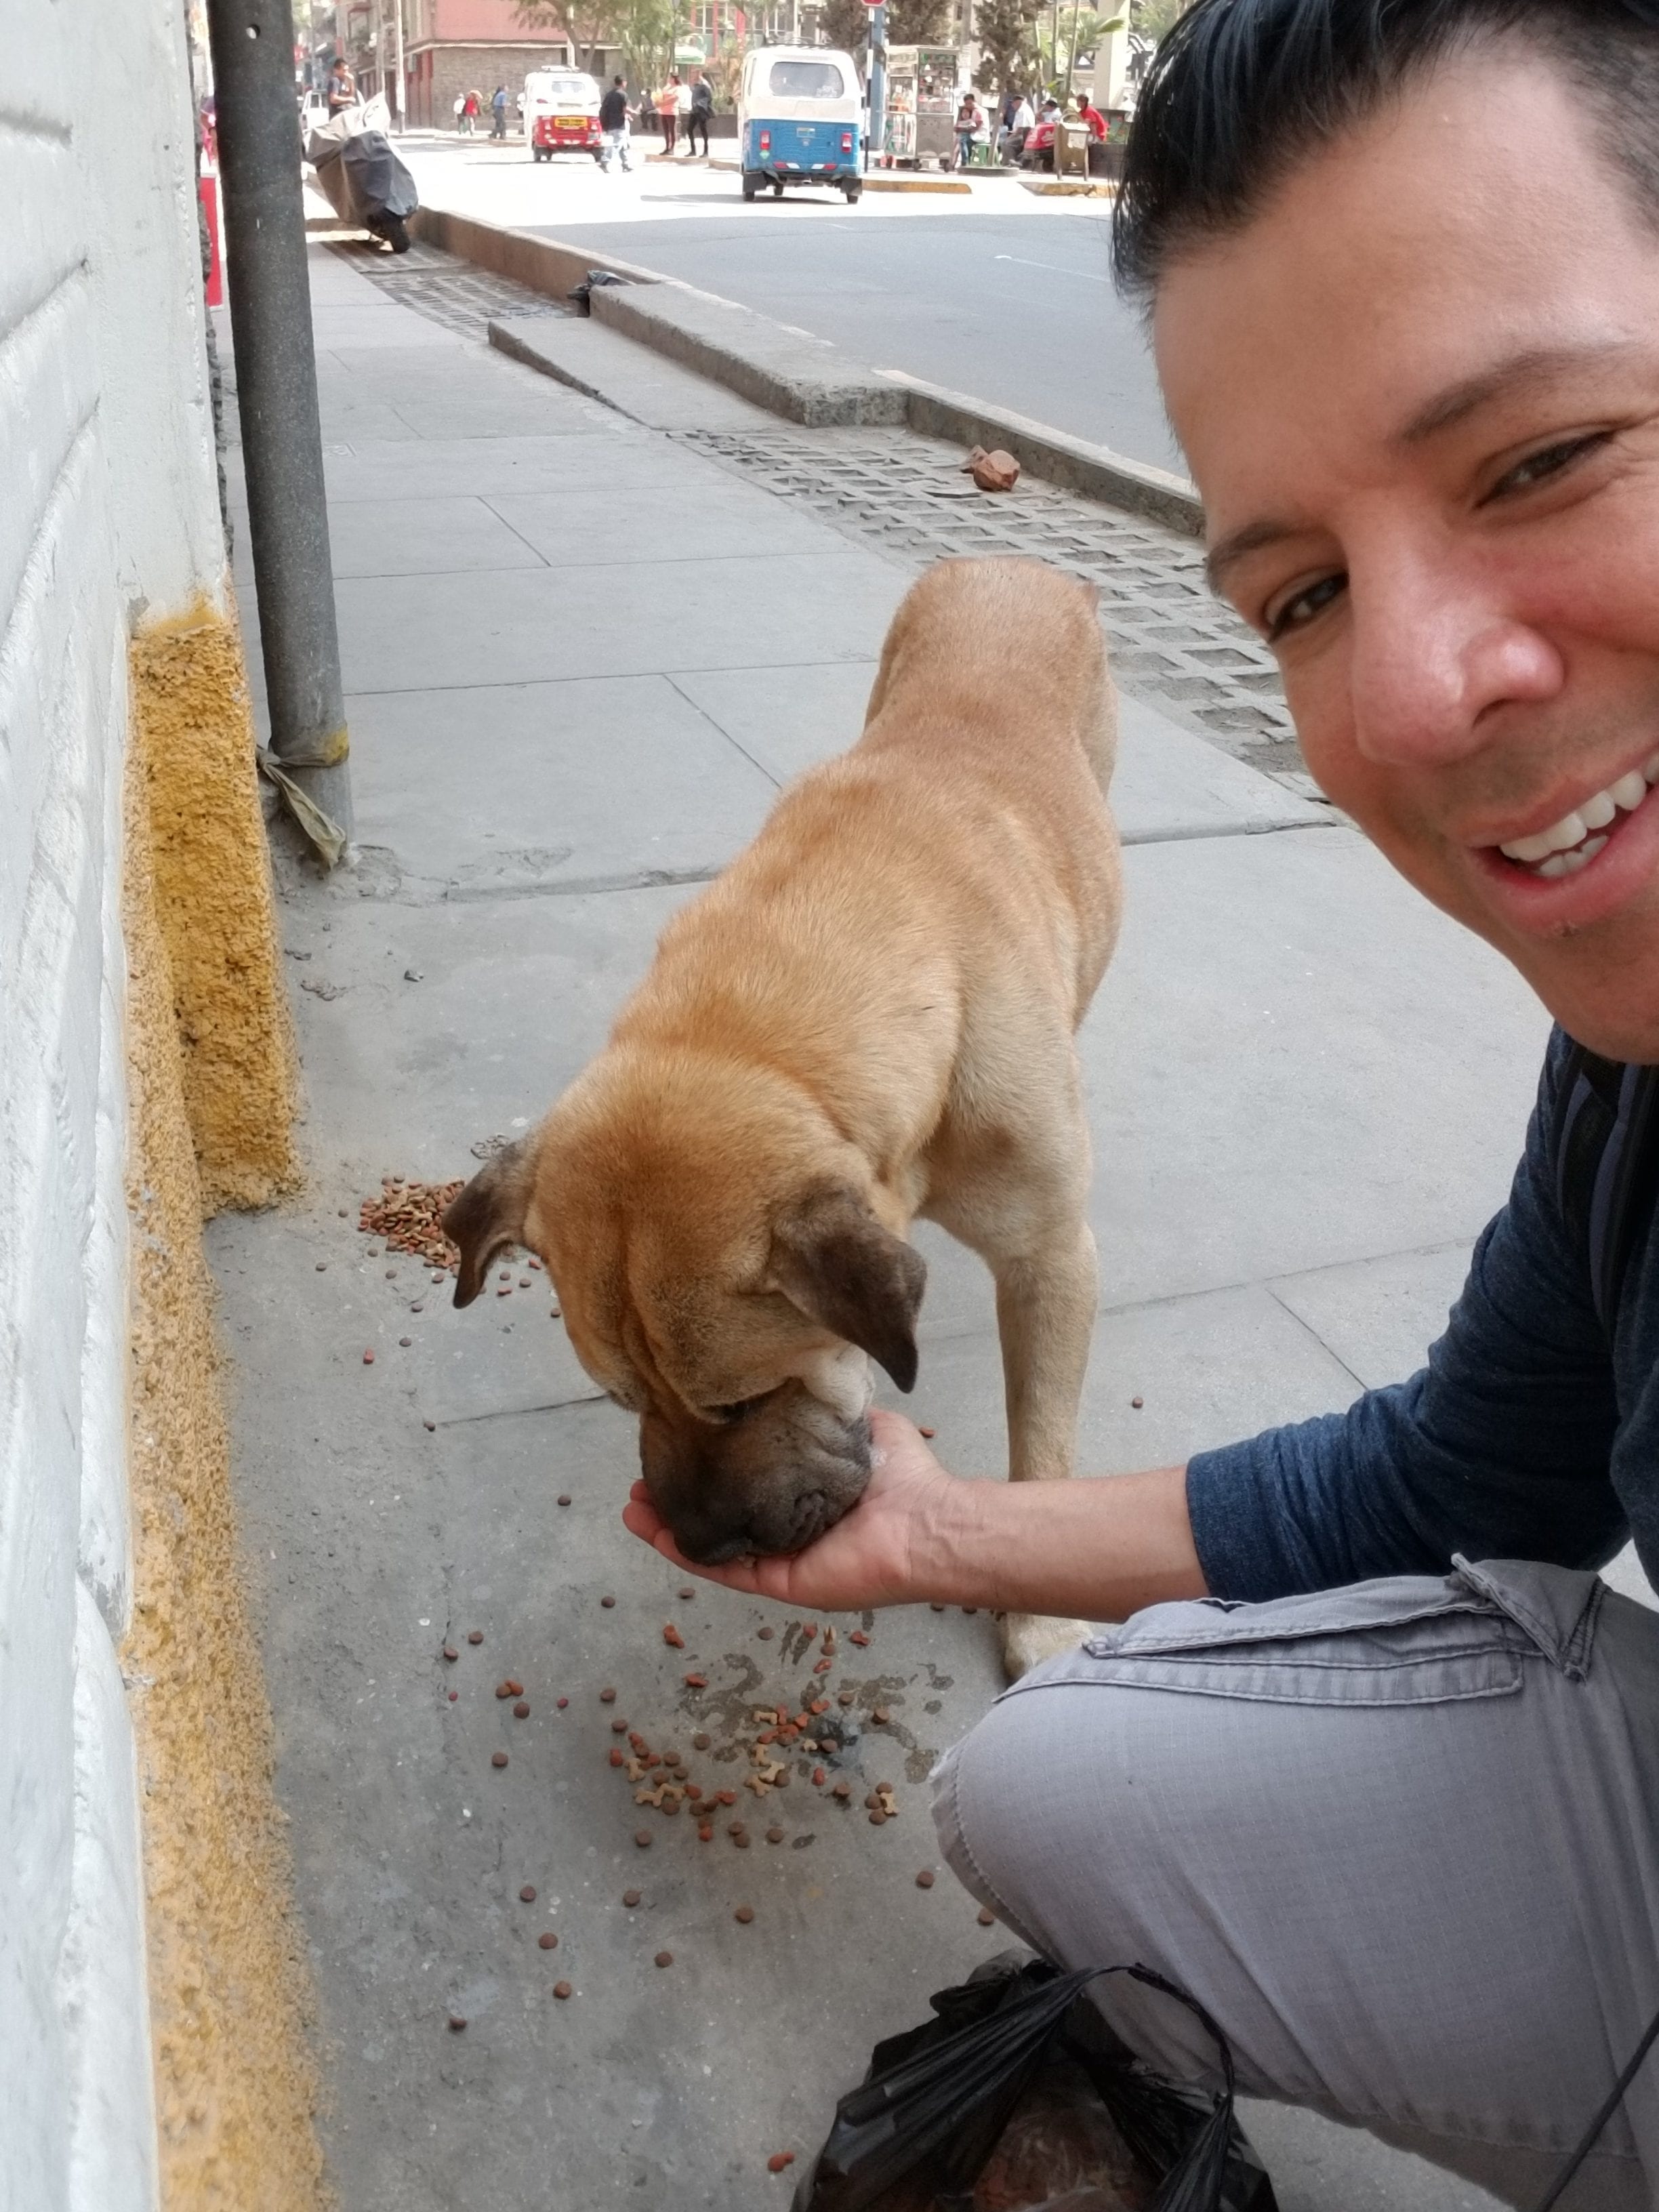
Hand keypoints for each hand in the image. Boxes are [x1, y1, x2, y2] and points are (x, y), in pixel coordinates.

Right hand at [620, 1408, 969, 1611]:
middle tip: (639, 1485)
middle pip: (720, 1519)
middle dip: (678, 1501)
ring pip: (713, 1546)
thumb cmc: (907, 1478)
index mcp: (803, 1500)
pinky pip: (726, 1569)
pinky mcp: (782, 1581)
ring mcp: (781, 1561)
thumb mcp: (865, 1429)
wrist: (927, 1522)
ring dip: (671, 1529)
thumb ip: (834, 1413)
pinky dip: (689, 1554)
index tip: (676, 1446)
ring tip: (632, 1510)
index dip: (710, 1469)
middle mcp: (787, 1532)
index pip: (745, 1487)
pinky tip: (657, 1534)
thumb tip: (807, 1382)